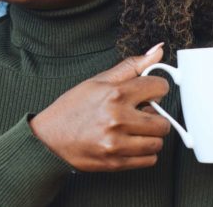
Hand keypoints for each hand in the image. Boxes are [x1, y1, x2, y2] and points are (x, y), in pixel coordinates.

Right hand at [29, 42, 171, 171]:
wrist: (49, 137)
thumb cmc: (74, 107)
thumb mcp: (100, 80)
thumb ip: (132, 66)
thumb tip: (159, 51)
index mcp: (115, 94)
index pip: (160, 88)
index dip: (156, 89)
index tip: (149, 93)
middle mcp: (118, 119)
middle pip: (163, 122)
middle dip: (156, 116)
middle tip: (141, 114)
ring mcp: (117, 144)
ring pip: (158, 143)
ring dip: (150, 136)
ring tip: (135, 130)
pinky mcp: (116, 162)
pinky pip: (149, 160)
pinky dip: (145, 152)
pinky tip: (131, 143)